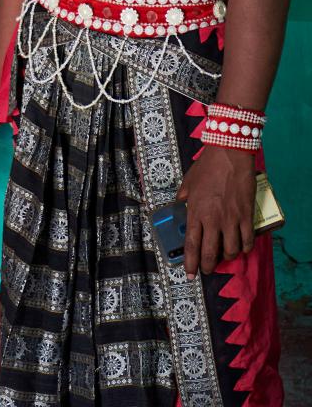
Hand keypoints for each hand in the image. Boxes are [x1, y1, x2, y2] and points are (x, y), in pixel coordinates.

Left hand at [177, 147, 256, 278]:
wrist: (229, 155)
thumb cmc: (207, 167)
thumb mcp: (188, 182)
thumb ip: (183, 198)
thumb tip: (180, 206)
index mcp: (196, 212)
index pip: (191, 245)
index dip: (190, 263)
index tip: (189, 274)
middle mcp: (213, 220)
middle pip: (210, 253)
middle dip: (207, 266)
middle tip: (206, 269)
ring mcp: (231, 219)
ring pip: (231, 251)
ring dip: (227, 258)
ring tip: (224, 256)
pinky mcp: (246, 216)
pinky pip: (247, 241)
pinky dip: (244, 248)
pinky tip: (241, 247)